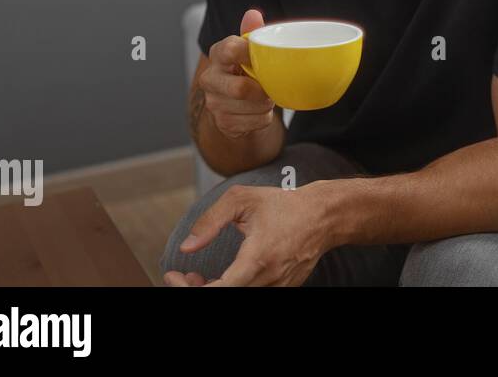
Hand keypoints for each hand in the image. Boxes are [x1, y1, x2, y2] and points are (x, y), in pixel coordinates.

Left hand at [162, 182, 333, 286]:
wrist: (324, 215)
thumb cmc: (284, 205)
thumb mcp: (242, 200)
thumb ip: (210, 221)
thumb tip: (187, 246)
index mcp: (257, 259)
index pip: (218, 291)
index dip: (188, 288)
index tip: (173, 275)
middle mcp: (269, 279)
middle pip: (224, 296)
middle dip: (196, 289)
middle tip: (184, 276)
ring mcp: (278, 287)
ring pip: (238, 297)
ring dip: (214, 290)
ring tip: (201, 277)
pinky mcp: (284, 288)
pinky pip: (252, 294)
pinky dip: (233, 289)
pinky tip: (223, 277)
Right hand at [200, 9, 275, 139]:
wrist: (234, 104)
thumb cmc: (245, 70)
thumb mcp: (249, 50)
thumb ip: (252, 32)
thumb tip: (253, 14)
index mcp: (217, 54)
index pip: (229, 50)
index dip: (248, 53)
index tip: (261, 57)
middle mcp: (210, 79)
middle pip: (240, 88)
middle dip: (262, 89)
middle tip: (270, 85)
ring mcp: (214, 103)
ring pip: (252, 106)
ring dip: (266, 103)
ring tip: (266, 96)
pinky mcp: (223, 123)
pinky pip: (255, 122)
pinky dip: (265, 117)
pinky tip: (260, 110)